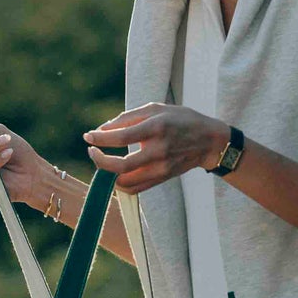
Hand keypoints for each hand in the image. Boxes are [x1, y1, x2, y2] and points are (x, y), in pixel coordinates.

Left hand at [83, 104, 229, 194]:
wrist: (208, 142)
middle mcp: (158, 151)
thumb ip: (128, 118)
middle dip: (99, 160)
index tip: (88, 136)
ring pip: (125, 182)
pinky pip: (134, 188)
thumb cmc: (180, 120)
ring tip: (102, 160)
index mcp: (156, 128)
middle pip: (120, 166)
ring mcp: (161, 168)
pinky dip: (119, 182)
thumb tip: (102, 130)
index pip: (121, 137)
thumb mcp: (156, 109)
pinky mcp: (161, 179)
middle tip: (92, 150)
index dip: (100, 139)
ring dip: (107, 174)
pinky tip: (114, 171)